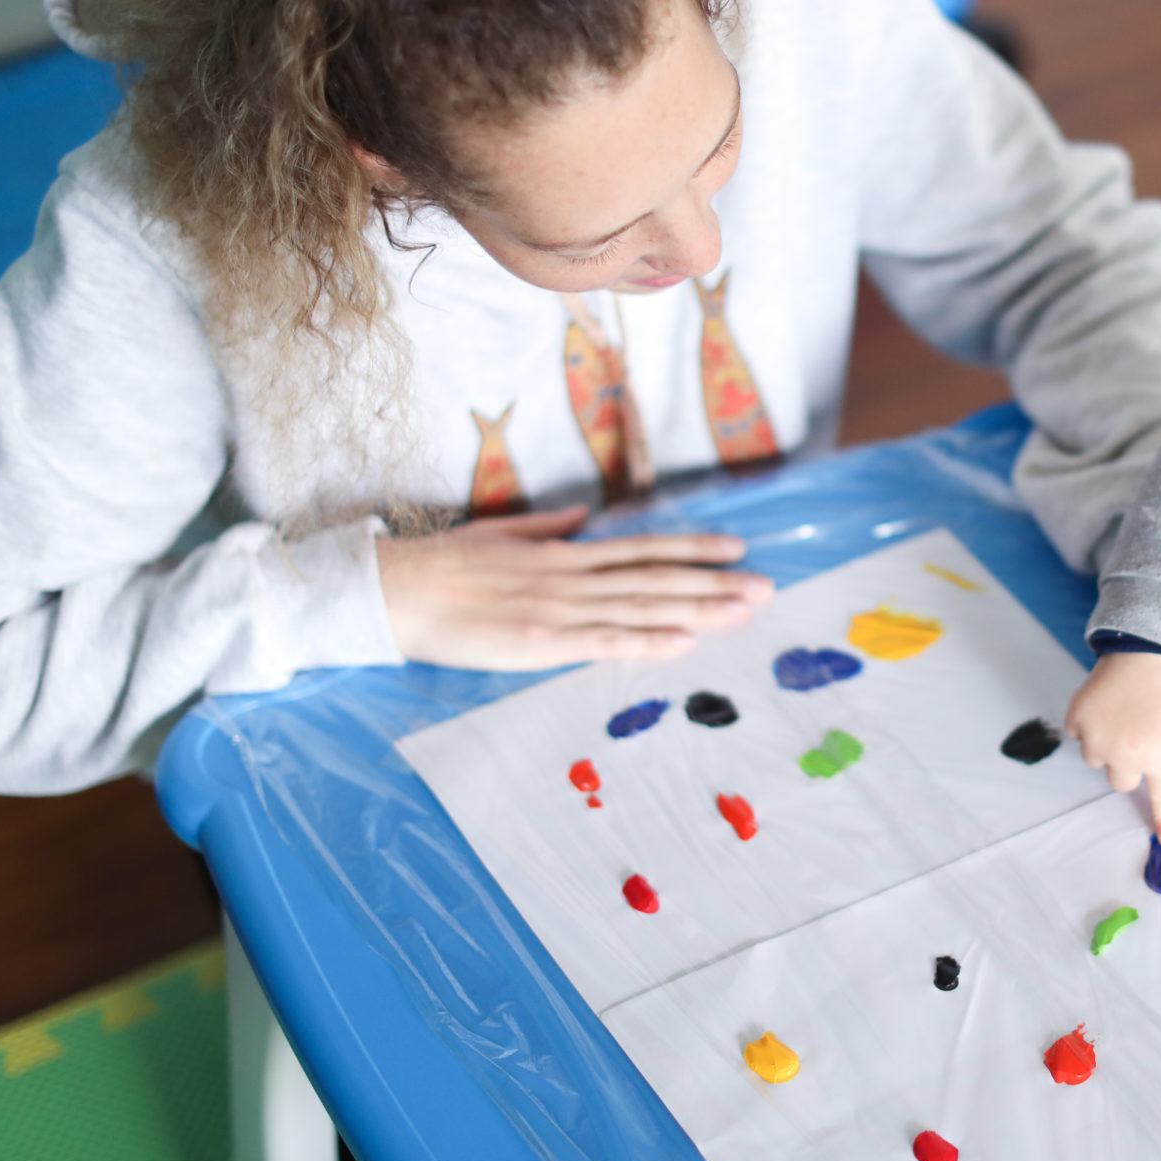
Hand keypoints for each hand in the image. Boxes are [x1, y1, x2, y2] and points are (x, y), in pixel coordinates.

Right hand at [376, 506, 772, 669]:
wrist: (395, 590)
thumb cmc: (440, 565)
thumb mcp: (498, 533)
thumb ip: (545, 528)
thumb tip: (580, 518)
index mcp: (563, 553)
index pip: (642, 549)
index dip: (692, 548)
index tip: (735, 548)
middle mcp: (571, 576)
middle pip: (656, 578)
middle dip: (714, 583)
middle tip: (766, 586)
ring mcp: (559, 609)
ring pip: (642, 607)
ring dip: (697, 609)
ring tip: (743, 611)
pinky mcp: (541, 642)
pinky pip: (604, 642)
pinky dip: (647, 641)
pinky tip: (684, 642)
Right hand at [1065, 651, 1160, 844]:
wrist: (1146, 645)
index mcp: (1159, 755)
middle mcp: (1125, 752)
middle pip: (1123, 781)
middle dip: (1132, 765)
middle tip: (1143, 735)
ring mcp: (1097, 736)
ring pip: (1098, 760)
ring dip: (1108, 747)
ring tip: (1125, 718)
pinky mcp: (1077, 717)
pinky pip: (1078, 734)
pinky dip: (1089, 725)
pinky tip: (1107, 706)